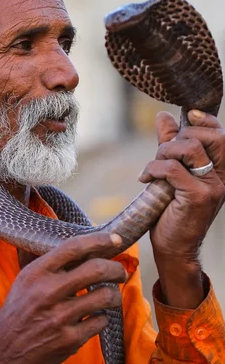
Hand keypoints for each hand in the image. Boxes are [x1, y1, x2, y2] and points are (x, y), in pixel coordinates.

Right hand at [0, 233, 125, 363]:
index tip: (115, 239)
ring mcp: (60, 317)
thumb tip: (78, 245)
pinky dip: (103, 318)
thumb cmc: (18, 312)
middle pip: (97, 269)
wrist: (5, 353)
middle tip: (120, 272)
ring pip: (104, 296)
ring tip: (111, 295)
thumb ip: (49, 264)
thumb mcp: (24, 280)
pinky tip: (96, 317)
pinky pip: (101, 321)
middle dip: (115, 269)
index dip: (99, 240)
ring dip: (114, 295)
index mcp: (37, 273)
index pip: (74, 247)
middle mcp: (48, 292)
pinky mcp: (70, 339)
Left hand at [139, 110, 224, 306]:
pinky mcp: (198, 197)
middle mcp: (222, 177)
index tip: (186, 116)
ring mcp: (213, 187)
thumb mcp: (172, 173)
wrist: (174, 248)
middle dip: (179, 136)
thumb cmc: (172, 211)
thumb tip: (164, 116)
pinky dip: (154, 169)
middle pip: (211, 136)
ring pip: (190, 148)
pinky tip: (146, 179)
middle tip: (162, 153)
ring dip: (164, 152)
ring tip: (153, 168)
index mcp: (219, 170)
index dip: (205, 119)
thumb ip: (171, 145)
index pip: (221, 134)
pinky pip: (173, 169)